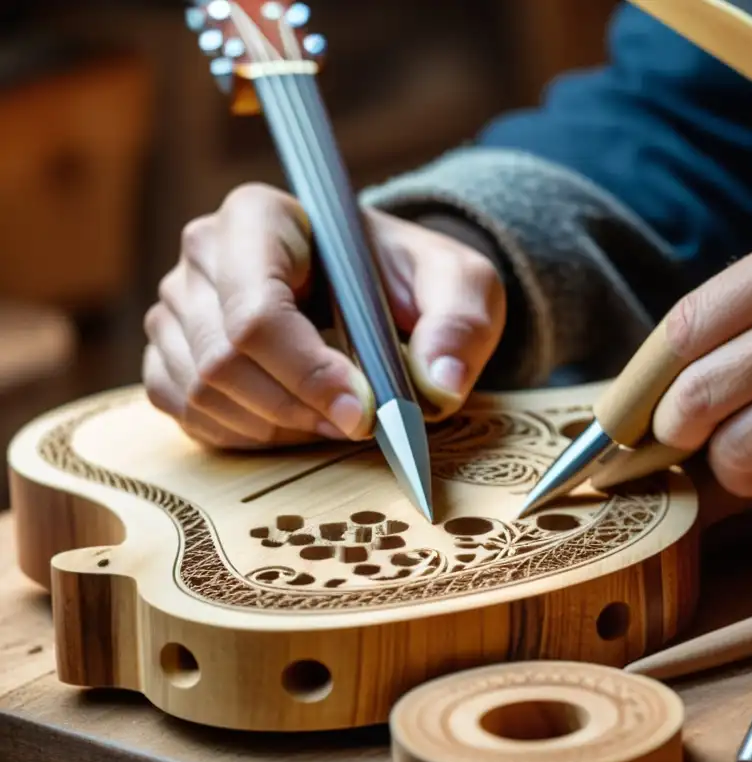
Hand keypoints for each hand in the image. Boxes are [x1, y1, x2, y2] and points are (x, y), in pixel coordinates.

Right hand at [143, 183, 505, 448]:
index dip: (307, 373)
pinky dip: (244, 433)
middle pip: (224, 359)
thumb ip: (461, 323)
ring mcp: (178, 303)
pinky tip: (294, 421)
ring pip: (202, 393)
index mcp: (261, 216)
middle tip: (358, 423)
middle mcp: (203, 252)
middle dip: (297, 407)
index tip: (362, 412)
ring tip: (334, 416)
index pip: (258, 311)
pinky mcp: (170, 349)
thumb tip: (440, 384)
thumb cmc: (411, 278)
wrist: (378, 288)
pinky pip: (187, 412)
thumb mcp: (460, 284)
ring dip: (276, 426)